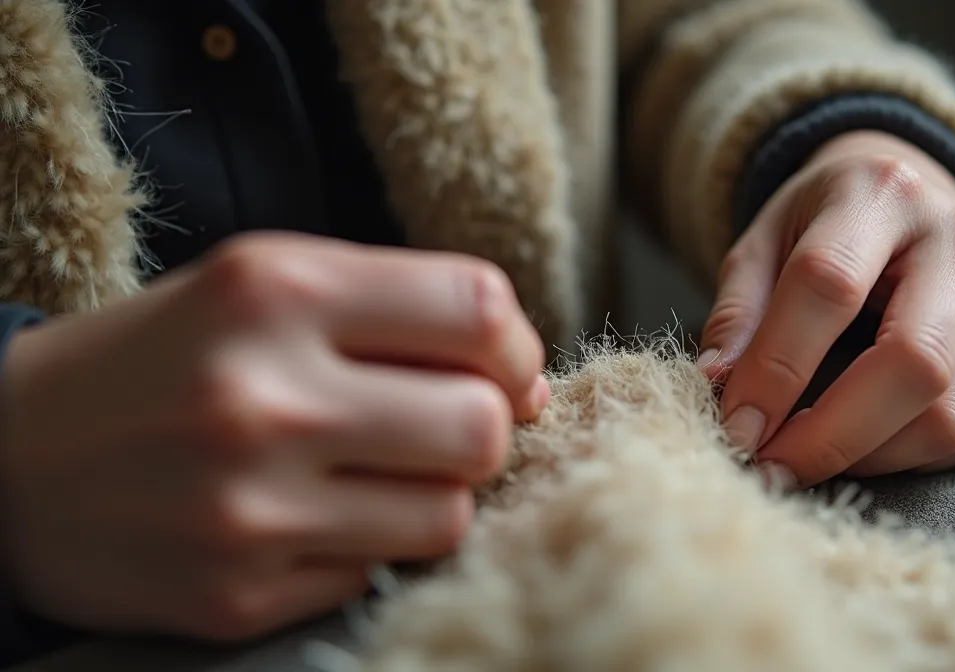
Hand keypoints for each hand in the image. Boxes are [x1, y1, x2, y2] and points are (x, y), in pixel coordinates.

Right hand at [0, 232, 547, 641]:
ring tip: (374, 476)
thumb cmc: (161, 361)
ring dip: (434, 496)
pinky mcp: (237, 593)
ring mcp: (250, 507)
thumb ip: (396, 312)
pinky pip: (376, 572)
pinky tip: (308, 520)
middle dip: (484, 428)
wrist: (5, 460)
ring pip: (449, 515)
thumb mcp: (262, 287)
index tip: (502, 367)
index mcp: (277, 290)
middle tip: (442, 428)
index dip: (515, 345)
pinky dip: (365, 547)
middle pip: (482, 425)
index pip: (478, 310)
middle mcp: (265, 396)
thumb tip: (525, 384)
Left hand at [698, 131, 954, 488]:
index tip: (737, 429)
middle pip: (913, 362)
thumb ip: (737, 314)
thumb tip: (718, 389)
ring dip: (871, 458)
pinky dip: (917, 459)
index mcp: (882, 193)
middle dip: (833, 436)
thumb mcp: (762, 244)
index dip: (777, 368)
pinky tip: (870, 445)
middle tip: (773, 468)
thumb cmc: (822, 230)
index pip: (829, 285)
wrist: (905, 204)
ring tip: (812, 457)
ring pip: (951, 414)